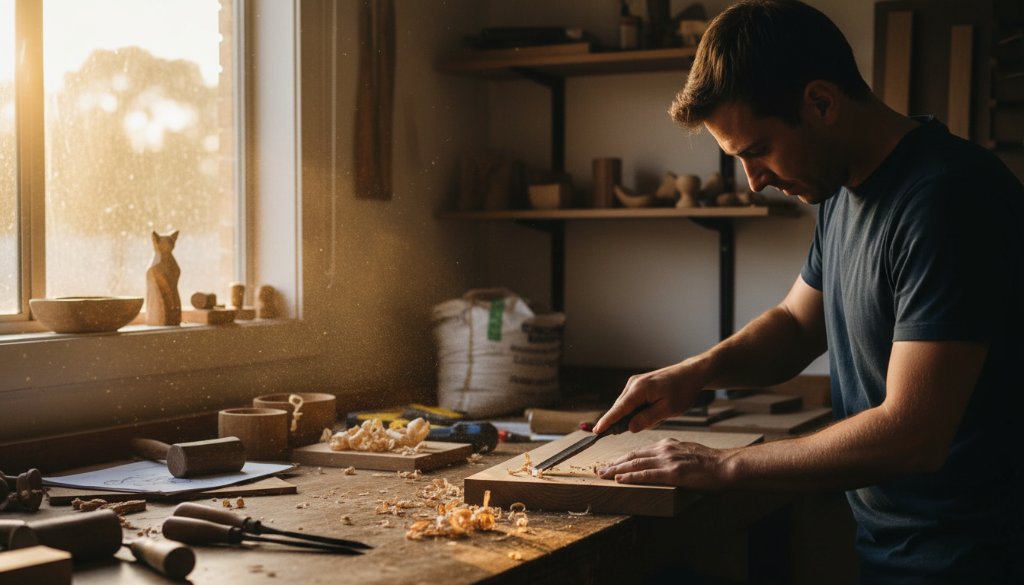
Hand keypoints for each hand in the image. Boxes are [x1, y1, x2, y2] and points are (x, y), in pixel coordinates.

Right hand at [592, 360, 707, 434]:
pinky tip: (656, 409)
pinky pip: (633, 402)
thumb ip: (647, 419)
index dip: (607, 422)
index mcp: (639, 389)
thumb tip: (629, 427)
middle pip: (621, 408)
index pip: (618, 409)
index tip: (595, 431)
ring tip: (660, 414)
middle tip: (649, 423)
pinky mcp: (639, 384)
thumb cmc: (683, 390)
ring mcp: (635, 383)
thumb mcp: (668, 409)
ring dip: (637, 415)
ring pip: (627, 406)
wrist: (691, 373)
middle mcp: (633, 384)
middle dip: (627, 421)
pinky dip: (639, 409)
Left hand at [597, 438, 732, 489]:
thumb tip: (658, 463)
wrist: (725, 465)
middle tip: (598, 469)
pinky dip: (631, 477)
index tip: (609, 463)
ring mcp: (668, 460)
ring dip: (616, 470)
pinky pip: (647, 474)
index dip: (622, 458)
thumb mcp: (686, 452)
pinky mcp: (673, 472)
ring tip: (603, 475)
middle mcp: (664, 449)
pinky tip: (620, 479)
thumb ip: (671, 455)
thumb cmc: (709, 463)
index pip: (638, 451)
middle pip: (632, 456)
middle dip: (613, 463)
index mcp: (666, 445)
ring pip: (635, 464)